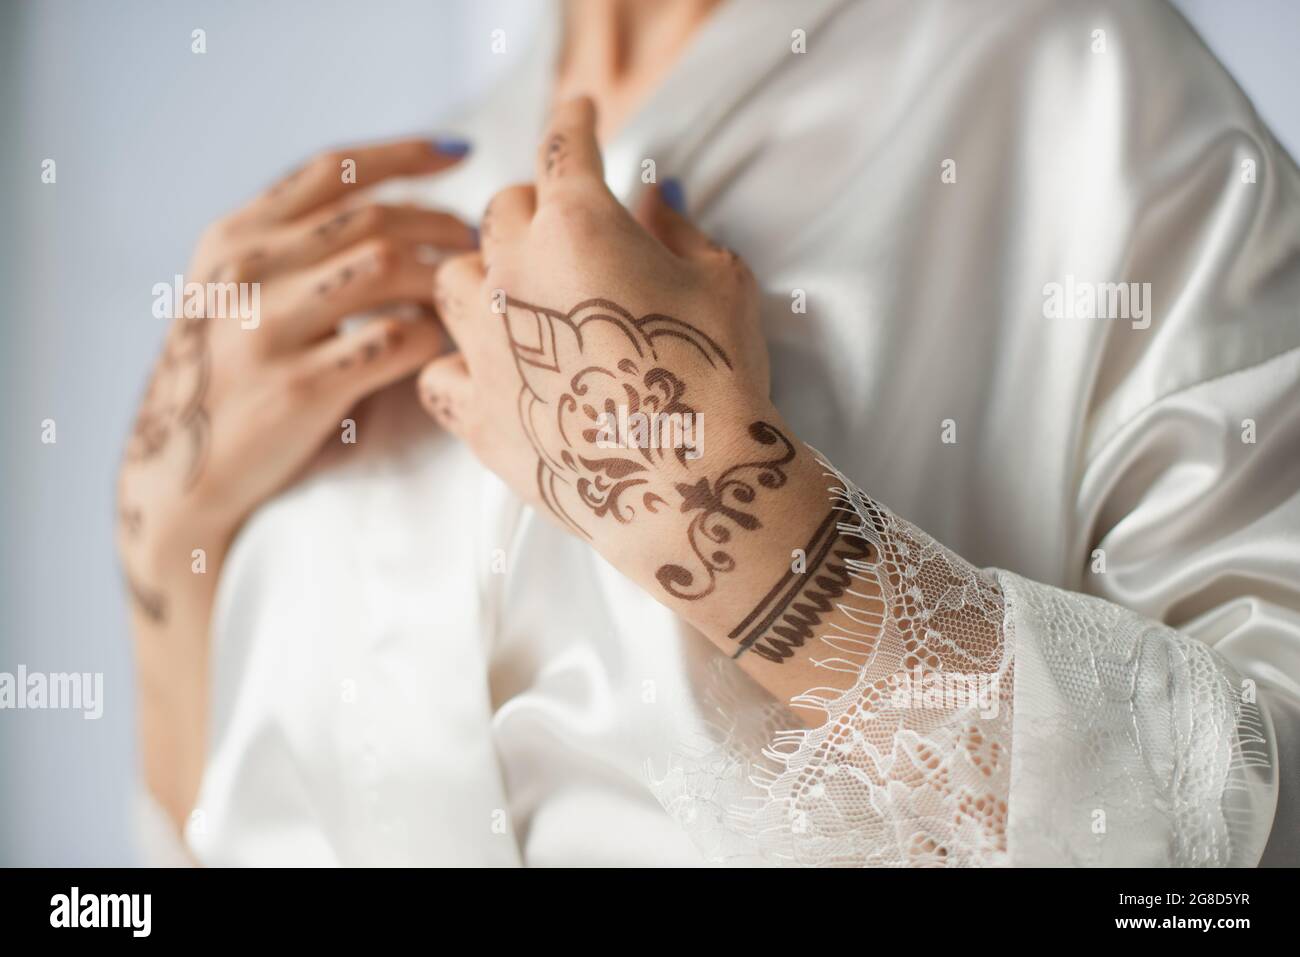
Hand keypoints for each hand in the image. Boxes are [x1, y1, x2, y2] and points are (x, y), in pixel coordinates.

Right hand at [118, 138, 472, 591]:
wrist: (176, 473)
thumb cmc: (226, 376)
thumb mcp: (231, 294)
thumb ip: (290, 248)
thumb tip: (393, 211)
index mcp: (234, 238)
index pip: (332, 169)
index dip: (404, 154)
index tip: (460, 153)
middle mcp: (247, 271)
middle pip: (373, 218)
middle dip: (442, 224)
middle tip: (478, 245)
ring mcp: (270, 329)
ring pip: (387, 268)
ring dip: (440, 277)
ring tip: (463, 293)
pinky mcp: (300, 388)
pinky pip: (393, 342)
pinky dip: (430, 336)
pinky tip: (440, 344)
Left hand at [420, 100, 826, 637]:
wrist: (688, 485)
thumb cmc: (717, 374)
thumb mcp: (721, 282)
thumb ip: (677, 229)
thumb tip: (653, 199)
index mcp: (577, 223)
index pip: (564, 145)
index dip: (575, 120)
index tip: (580, 111)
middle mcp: (512, 272)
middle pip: (501, 209)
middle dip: (534, 206)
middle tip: (566, 226)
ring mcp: (483, 344)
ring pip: (452, 279)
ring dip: (483, 275)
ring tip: (515, 296)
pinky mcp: (474, 412)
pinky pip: (439, 370)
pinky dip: (460, 362)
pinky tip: (486, 369)